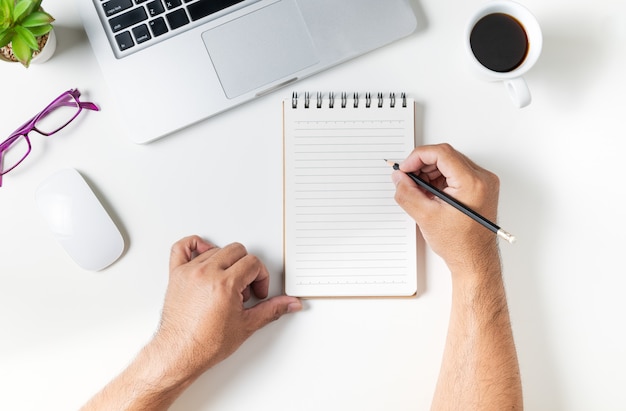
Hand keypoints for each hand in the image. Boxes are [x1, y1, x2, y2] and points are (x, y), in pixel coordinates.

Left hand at [154, 236, 301, 380]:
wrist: (179, 353)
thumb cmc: (207, 343)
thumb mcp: (247, 326)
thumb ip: (272, 309)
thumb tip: (290, 304)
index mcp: (225, 284)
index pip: (253, 263)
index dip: (261, 277)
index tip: (257, 292)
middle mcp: (206, 273)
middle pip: (237, 251)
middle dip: (247, 269)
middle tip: (244, 289)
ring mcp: (190, 272)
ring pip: (216, 250)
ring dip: (226, 263)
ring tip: (227, 284)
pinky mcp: (176, 274)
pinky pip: (183, 247)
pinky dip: (195, 246)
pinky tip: (205, 257)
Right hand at [392, 144, 500, 273]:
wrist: (474, 260)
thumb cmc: (459, 244)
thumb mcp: (426, 217)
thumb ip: (407, 193)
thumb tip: (399, 177)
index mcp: (472, 183)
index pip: (442, 153)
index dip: (418, 157)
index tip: (405, 168)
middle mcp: (482, 179)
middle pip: (446, 156)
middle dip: (422, 166)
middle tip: (407, 179)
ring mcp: (483, 183)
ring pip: (449, 163)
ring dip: (430, 173)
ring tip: (418, 191)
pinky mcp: (479, 188)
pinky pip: (455, 173)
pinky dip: (439, 180)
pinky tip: (430, 194)